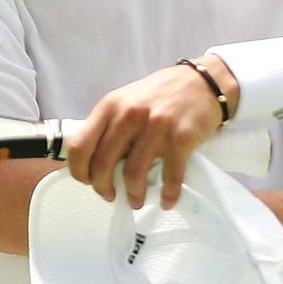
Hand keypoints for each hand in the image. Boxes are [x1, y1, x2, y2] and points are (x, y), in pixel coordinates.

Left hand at [66, 56, 238, 208]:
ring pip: (134, 175)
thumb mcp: (128, 100)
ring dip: (134, 195)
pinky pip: (170, 177)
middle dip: (104, 188)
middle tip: (111, 195)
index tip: (88, 181)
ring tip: (137, 201)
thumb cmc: (161, 94)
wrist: (203, 82)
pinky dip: (168, 194)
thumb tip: (94, 162)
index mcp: (110, 105)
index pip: (79, 145)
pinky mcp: (181, 138)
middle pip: (102, 165)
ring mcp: (156, 126)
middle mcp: (129, 114)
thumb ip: (110, 125)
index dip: (79, 171)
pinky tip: (167, 200)